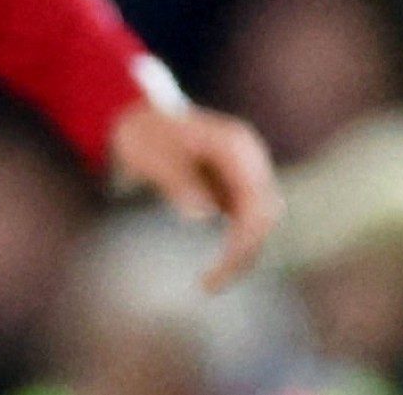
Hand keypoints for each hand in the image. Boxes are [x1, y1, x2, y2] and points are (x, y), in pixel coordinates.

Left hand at [108, 98, 280, 289]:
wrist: (137, 118)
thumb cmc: (142, 133)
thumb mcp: (149, 153)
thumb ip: (176, 180)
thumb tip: (204, 214)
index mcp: (235, 145)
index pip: (256, 200)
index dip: (245, 238)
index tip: (222, 266)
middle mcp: (250, 158)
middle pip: (265, 216)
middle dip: (244, 252)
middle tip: (210, 284)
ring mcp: (247, 173)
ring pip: (260, 224)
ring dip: (241, 254)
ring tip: (209, 283)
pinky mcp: (238, 188)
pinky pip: (246, 223)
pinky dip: (235, 246)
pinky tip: (213, 270)